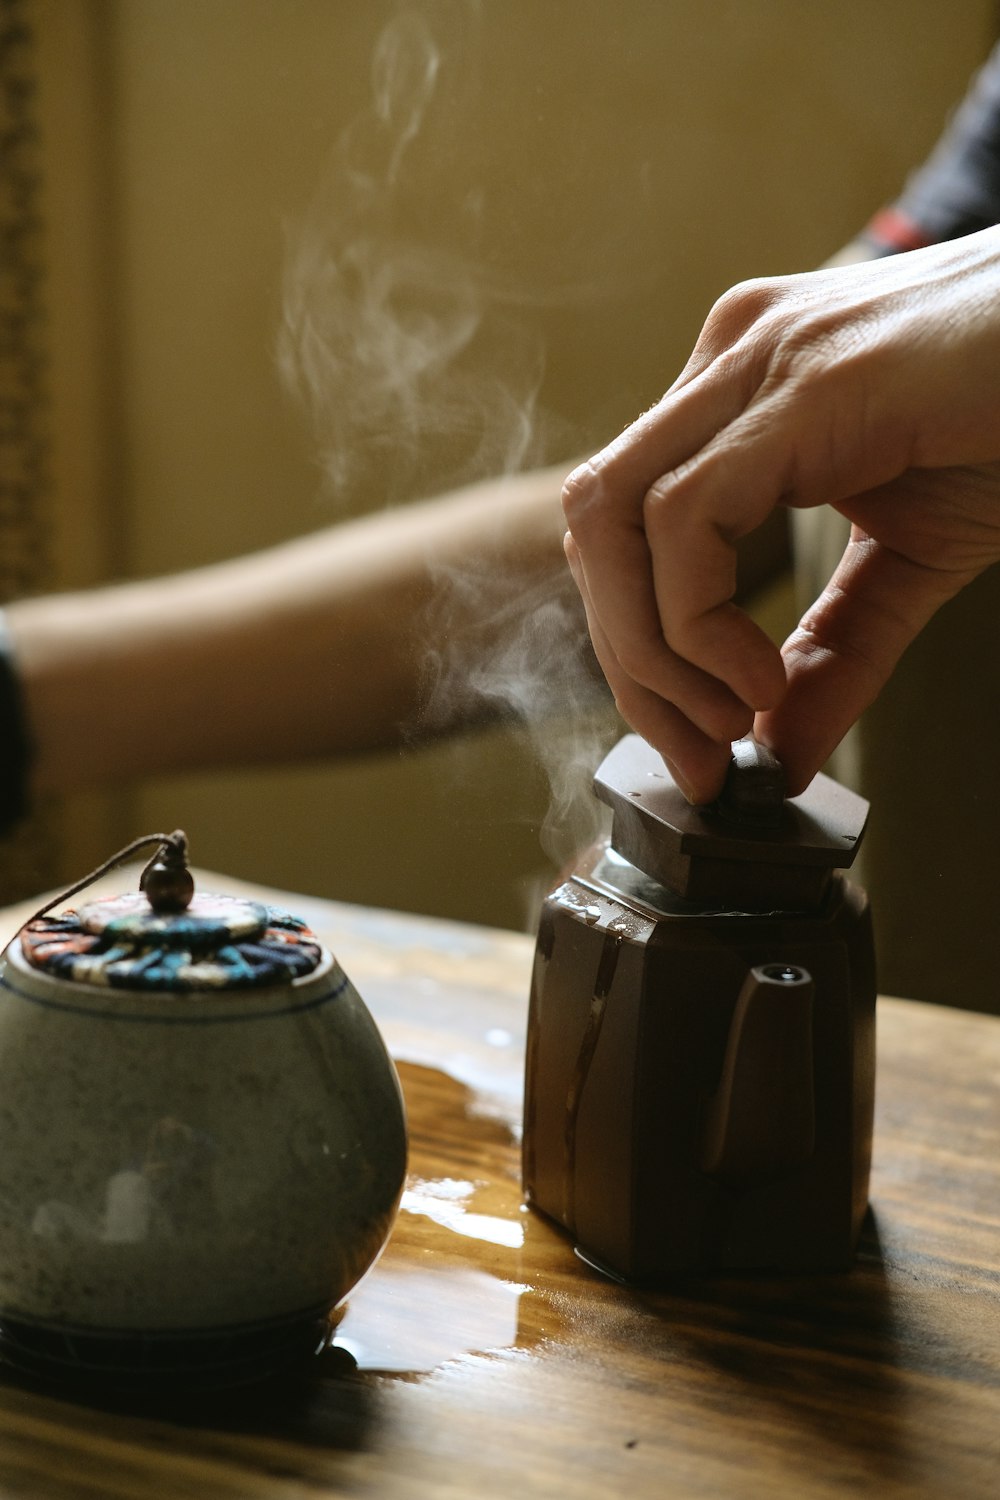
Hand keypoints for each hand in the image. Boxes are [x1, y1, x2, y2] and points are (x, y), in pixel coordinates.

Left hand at [562, 226, 999, 799]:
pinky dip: (696, 618)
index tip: (692, 745)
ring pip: (616, 517)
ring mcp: (759, 359)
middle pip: (599, 526)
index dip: (635, 648)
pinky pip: (686, 516)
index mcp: (738, 392)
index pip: (623, 527)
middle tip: (695, 758)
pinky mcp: (805, 384)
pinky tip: (757, 675)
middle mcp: (729, 359)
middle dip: (629, 663)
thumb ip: (834, 654)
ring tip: (727, 723)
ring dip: (651, 651)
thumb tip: (776, 754)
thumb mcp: (909, 561)